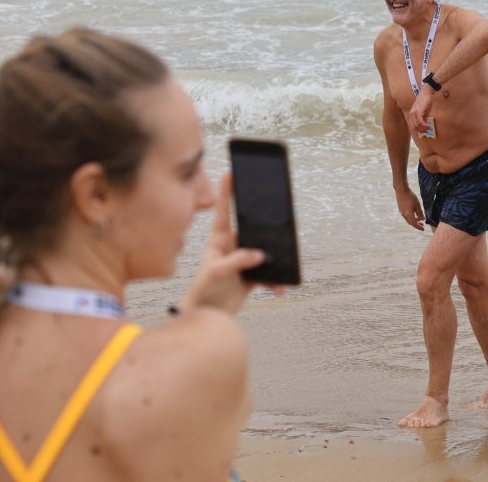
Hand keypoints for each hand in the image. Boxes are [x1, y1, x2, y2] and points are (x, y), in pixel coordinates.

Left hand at [180, 174, 274, 313]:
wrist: (207, 315)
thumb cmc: (204, 291)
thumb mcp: (218, 272)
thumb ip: (238, 260)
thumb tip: (260, 254)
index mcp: (219, 239)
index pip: (223, 211)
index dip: (226, 192)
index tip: (230, 172)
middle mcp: (232, 246)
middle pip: (251, 228)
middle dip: (264, 224)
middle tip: (277, 215)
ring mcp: (243, 259)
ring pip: (263, 250)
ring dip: (273, 257)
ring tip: (283, 261)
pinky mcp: (251, 275)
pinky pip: (268, 273)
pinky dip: (274, 280)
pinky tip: (278, 287)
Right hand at [394, 187, 424, 230]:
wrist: (401, 190)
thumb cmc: (410, 197)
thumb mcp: (417, 205)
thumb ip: (420, 213)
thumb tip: (422, 219)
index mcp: (408, 214)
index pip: (414, 224)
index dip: (419, 227)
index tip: (423, 229)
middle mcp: (404, 214)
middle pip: (411, 222)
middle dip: (417, 224)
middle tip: (422, 224)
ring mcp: (401, 212)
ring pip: (408, 219)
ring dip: (414, 220)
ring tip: (419, 219)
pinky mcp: (401, 209)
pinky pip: (406, 216)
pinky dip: (411, 217)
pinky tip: (414, 213)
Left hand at [407, 87, 434, 132]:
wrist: (426, 93)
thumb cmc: (426, 101)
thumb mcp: (424, 112)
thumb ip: (423, 118)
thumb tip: (424, 125)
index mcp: (412, 114)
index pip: (412, 126)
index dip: (419, 130)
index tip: (425, 131)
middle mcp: (411, 114)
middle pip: (414, 127)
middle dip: (421, 131)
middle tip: (427, 130)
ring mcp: (414, 113)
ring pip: (416, 126)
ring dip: (423, 129)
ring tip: (429, 128)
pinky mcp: (418, 111)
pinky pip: (419, 122)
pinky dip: (424, 126)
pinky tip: (428, 126)